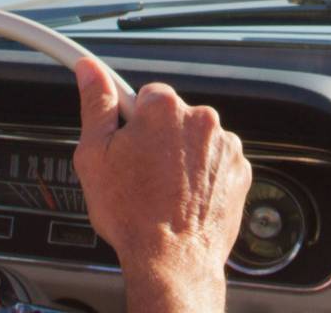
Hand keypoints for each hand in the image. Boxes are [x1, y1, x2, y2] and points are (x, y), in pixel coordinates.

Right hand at [71, 59, 251, 311]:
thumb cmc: (132, 215)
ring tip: (163, 191)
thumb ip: (95, 105)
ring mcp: (226, 146)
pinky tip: (184, 198)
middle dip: (158, 138)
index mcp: (164, 109)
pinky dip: (204, 175)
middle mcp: (201, 120)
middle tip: (140, 173)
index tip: (128, 141)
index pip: (145, 95)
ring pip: (196, 140)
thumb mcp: (95, 156)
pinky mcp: (241, 171)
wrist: (172, 261)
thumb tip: (89, 70)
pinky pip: (217, 163)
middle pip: (173, 117)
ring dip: (182, 157)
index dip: (132, 122)